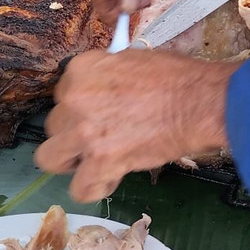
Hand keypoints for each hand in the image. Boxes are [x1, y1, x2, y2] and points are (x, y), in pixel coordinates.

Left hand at [34, 49, 235, 202]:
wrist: (199, 102)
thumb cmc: (176, 77)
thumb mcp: (132, 60)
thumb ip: (107, 76)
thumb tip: (104, 88)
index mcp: (82, 69)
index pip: (63, 94)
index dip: (81, 107)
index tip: (100, 113)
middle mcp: (75, 98)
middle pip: (54, 125)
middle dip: (74, 133)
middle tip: (102, 137)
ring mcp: (84, 131)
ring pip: (50, 157)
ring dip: (73, 162)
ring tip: (96, 162)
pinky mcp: (100, 161)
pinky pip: (80, 188)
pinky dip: (94, 188)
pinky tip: (112, 178)